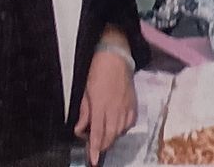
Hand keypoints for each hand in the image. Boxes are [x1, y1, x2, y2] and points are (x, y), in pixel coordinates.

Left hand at [75, 42, 138, 163]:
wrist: (116, 56)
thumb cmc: (98, 70)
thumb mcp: (85, 90)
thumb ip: (84, 112)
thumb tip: (80, 129)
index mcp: (100, 105)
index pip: (98, 133)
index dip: (95, 149)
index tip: (93, 160)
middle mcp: (115, 109)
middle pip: (110, 136)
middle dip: (103, 146)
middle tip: (96, 148)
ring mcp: (126, 107)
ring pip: (120, 132)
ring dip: (111, 137)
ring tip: (104, 134)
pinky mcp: (133, 105)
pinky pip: (129, 124)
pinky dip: (122, 129)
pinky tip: (117, 126)